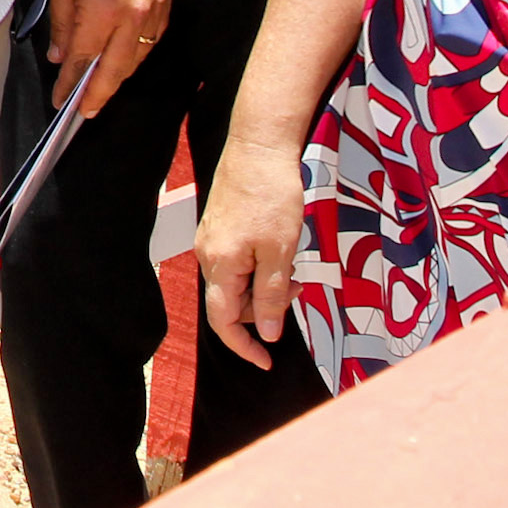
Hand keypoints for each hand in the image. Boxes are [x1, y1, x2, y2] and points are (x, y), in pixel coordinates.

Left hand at [41, 0, 168, 111]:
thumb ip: (62, 24)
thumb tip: (61, 57)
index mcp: (104, 11)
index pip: (85, 60)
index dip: (71, 84)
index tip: (62, 100)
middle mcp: (134, 17)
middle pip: (116, 70)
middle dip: (99, 94)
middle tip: (85, 112)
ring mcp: (155, 11)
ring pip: (137, 59)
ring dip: (118, 77)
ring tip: (101, 90)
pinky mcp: (167, 2)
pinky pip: (151, 41)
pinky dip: (136, 55)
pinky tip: (122, 61)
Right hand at [196, 143, 306, 371]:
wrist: (260, 145)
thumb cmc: (272, 196)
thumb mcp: (281, 251)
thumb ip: (271, 295)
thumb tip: (266, 334)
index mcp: (220, 265)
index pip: (223, 321)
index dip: (244, 347)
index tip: (266, 362)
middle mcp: (208, 254)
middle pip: (230, 302)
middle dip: (263, 309)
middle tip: (298, 290)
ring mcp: (211, 238)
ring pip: (235, 281)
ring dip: (264, 286)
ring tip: (294, 268)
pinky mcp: (219, 224)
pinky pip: (236, 261)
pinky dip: (258, 267)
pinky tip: (279, 251)